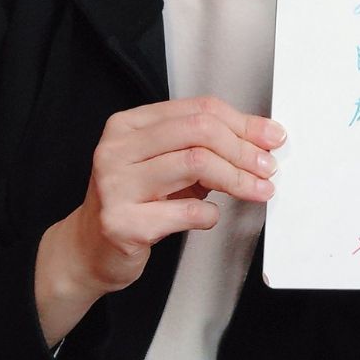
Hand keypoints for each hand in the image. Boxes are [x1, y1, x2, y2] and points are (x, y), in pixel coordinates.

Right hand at [35, 96, 284, 344]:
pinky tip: (210, 217)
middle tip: (268, 167)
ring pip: (196, 163)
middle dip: (244, 148)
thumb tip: (260, 139)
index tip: (271, 137)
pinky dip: (210, 214)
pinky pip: (186, 211)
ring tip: (258, 190)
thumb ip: (203, 146)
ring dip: (238, 178)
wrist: (88, 249)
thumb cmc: (135, 202)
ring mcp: (115, 185)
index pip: (198, 109)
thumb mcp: (166, 163)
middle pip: (200, 131)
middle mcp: (117, 149)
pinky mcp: (122, 222)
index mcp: (129, 125)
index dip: (243, 122)